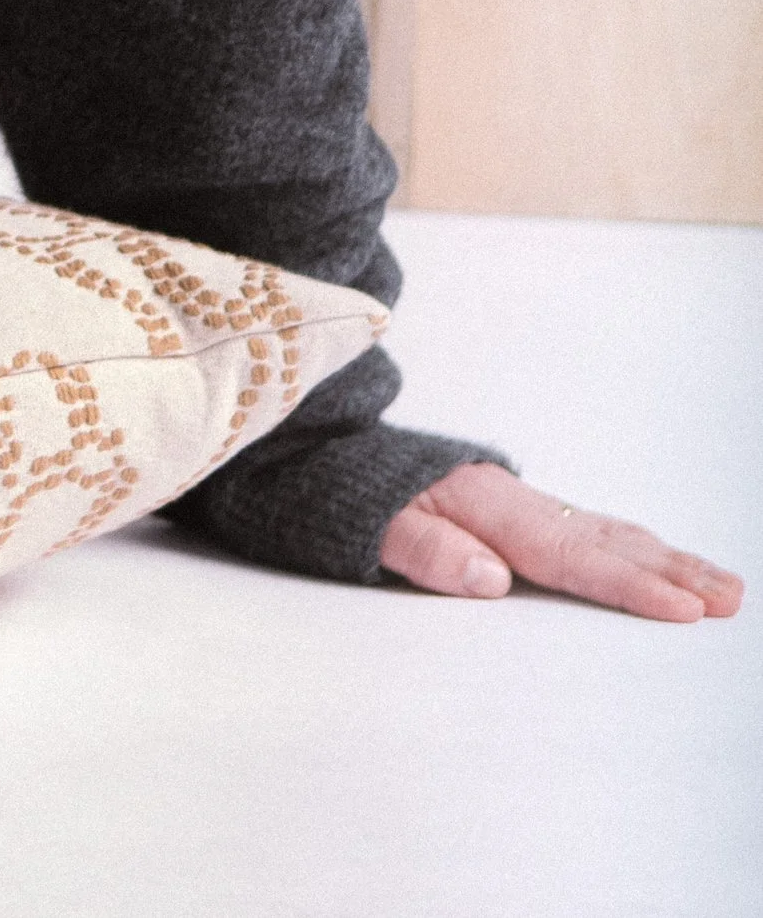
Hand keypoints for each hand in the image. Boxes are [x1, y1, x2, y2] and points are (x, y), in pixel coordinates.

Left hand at [380, 459, 743, 622]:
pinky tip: (655, 558)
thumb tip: (491, 579)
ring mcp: (519, 503)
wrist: (330, 445)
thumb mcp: (372, 524)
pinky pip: (586, 528)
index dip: (628, 585)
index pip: (569, 557)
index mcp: (486, 508)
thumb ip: (428, 551)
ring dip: (663, 557)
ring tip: (719, 583)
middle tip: (731, 598)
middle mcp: (513, 501)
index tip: (682, 608)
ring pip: (603, 532)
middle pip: (603, 541)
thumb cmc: (349, 493)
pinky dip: (631, 545)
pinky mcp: (516, 510)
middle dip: (671, 571)